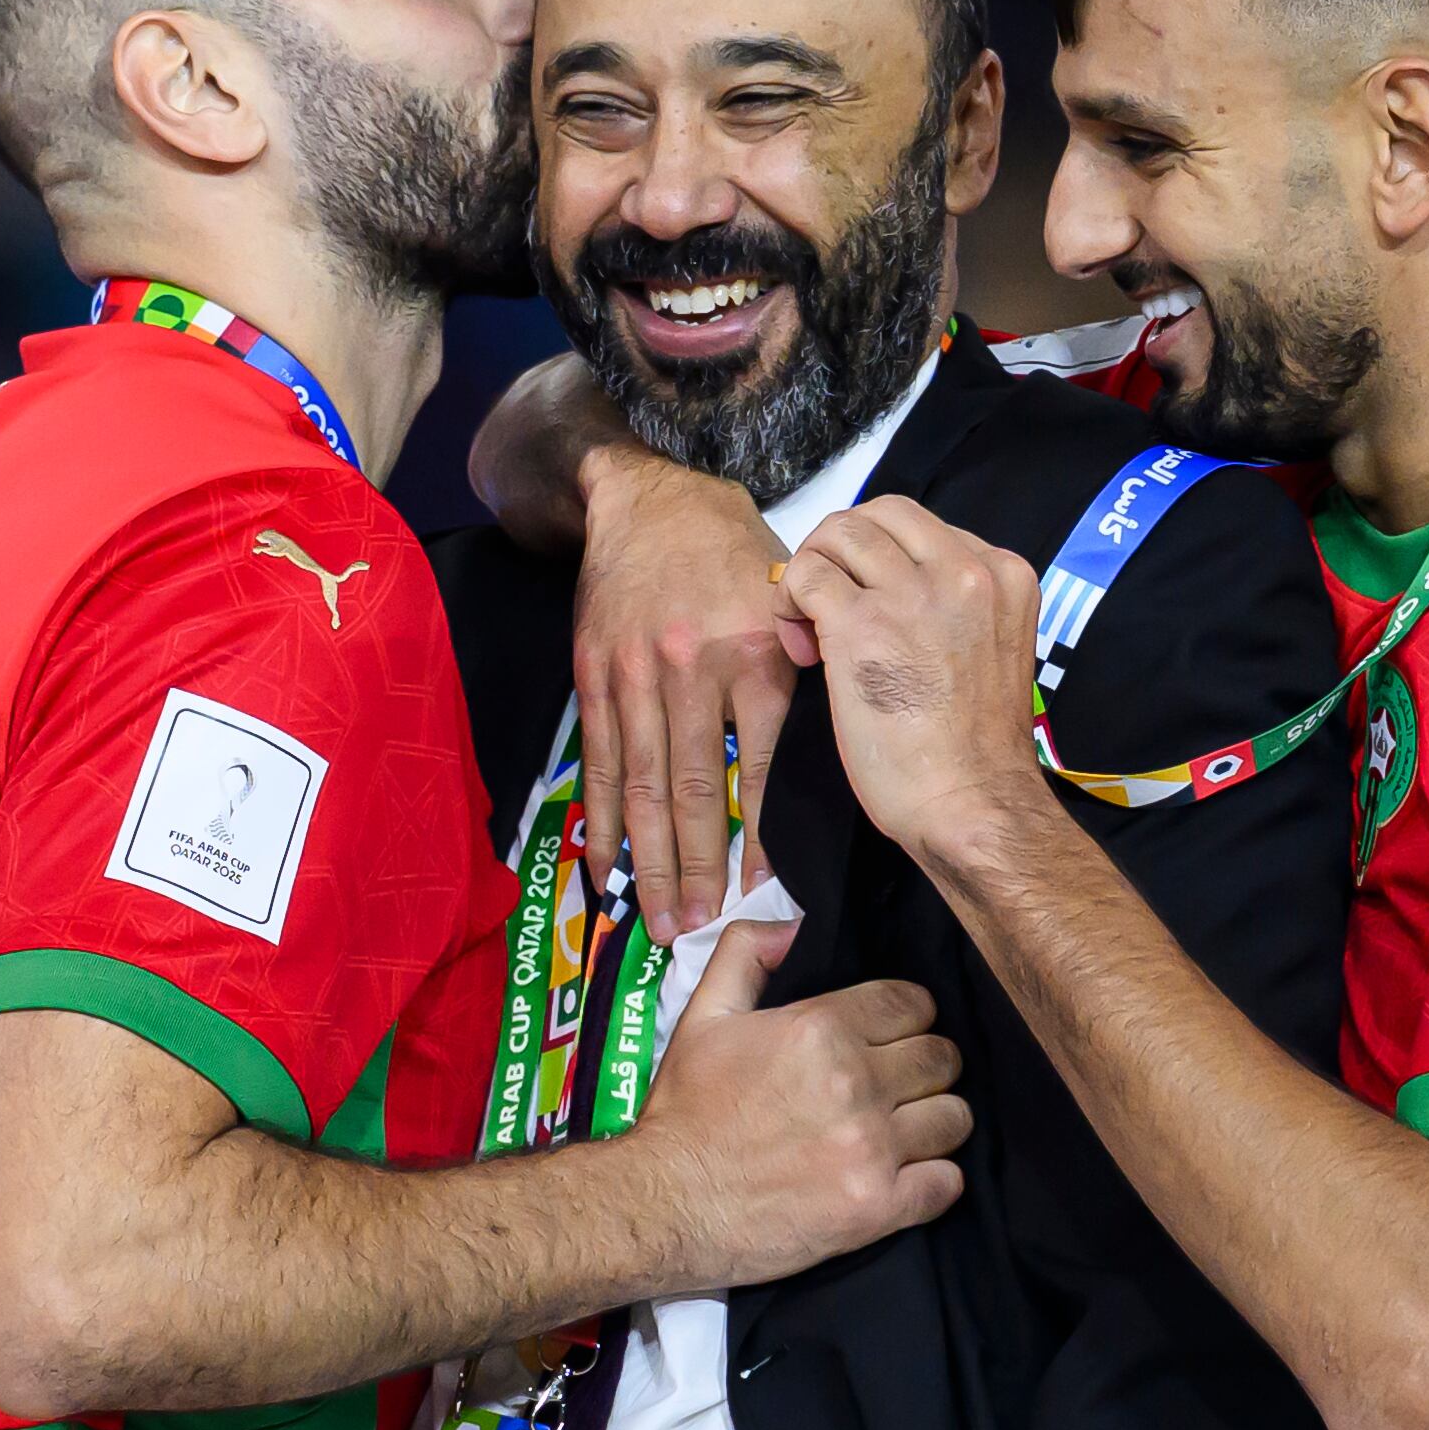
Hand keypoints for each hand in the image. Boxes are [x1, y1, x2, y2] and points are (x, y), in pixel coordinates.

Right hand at [572, 433, 806, 938]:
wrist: (641, 498)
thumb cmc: (728, 547)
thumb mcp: (786, 591)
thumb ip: (806, 657)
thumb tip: (832, 730)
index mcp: (755, 652)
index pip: (761, 764)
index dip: (760, 835)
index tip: (761, 892)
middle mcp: (694, 669)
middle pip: (696, 790)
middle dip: (696, 869)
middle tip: (700, 931)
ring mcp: (637, 677)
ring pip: (645, 786)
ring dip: (650, 861)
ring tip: (659, 919)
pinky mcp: (596, 677)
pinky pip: (602, 762)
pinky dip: (603, 819)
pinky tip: (605, 867)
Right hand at [624, 935, 967, 1289]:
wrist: (665, 1205)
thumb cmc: (684, 1112)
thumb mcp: (701, 1018)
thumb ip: (745, 954)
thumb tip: (792, 924)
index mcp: (819, 1029)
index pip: (912, 1003)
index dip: (907, 1017)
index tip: (891, 1037)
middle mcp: (854, 1083)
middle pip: (942, 1058)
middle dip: (926, 1068)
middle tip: (897, 1086)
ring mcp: (870, 1147)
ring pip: (955, 1118)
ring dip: (934, 1123)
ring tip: (903, 1133)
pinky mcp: (878, 1206)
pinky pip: (948, 1183)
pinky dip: (933, 1181)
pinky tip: (903, 1178)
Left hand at [770, 497, 1051, 863]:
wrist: (970, 802)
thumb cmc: (971, 750)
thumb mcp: (983, 650)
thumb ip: (948, 608)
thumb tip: (880, 591)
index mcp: (1001, 574)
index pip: (922, 529)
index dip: (883, 563)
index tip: (874, 612)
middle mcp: (964, 570)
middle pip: (879, 513)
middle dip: (841, 550)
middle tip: (827, 606)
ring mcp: (914, 593)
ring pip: (837, 533)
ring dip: (811, 573)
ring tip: (811, 630)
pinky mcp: (863, 623)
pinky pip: (804, 576)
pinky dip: (788, 604)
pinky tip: (803, 651)